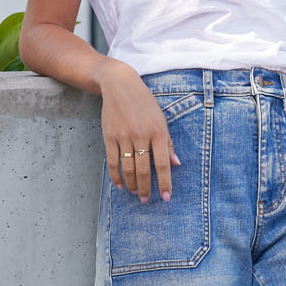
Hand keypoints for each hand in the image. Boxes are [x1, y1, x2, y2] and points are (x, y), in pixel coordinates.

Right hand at [97, 60, 180, 201]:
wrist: (120, 85)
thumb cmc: (144, 103)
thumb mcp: (161, 119)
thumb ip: (168, 143)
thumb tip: (176, 164)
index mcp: (158, 132)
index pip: (162, 164)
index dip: (164, 182)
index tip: (166, 197)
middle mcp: (141, 135)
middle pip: (143, 170)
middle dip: (146, 188)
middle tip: (147, 200)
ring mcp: (124, 136)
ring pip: (128, 168)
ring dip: (132, 184)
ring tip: (136, 193)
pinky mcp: (110, 136)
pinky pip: (113, 161)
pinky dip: (116, 176)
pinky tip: (121, 185)